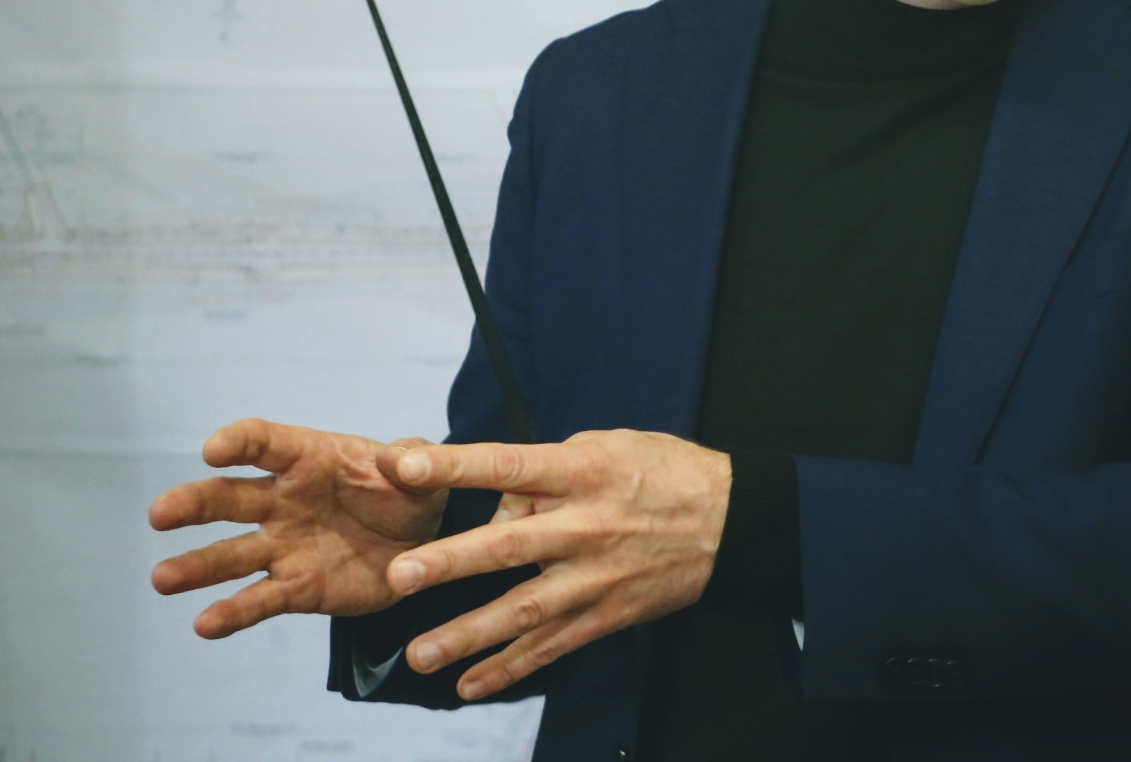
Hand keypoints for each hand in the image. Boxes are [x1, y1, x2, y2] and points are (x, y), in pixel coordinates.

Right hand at [148, 418, 447, 637]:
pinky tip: (204, 625)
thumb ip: (416, 460)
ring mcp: (285, 546)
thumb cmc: (413, 493)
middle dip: (193, 503)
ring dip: (197, 566)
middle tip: (160, 513)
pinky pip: (260, 600)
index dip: (239, 442)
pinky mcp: (296, 588)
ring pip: (232, 554)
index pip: (266, 443)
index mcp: (311, 458)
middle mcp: (285, 500)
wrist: (425, 547)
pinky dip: (232, 613)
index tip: (213, 450)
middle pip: (230, 498)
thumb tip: (400, 458)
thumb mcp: (425, 472)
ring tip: (162, 578)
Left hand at [381, 429, 731, 700]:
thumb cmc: (664, 471)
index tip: (406, 467)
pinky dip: (511, 668)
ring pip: (525, 609)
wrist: (731, 519)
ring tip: (420, 653)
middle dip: (450, 562)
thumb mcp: (608, 446)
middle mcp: (586, 525)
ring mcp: (596, 576)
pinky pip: (553, 646)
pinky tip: (470, 683)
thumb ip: (547, 471)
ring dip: (469, 633)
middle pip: (509, 546)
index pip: (510, 465)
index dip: (456, 467)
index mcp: (583, 471)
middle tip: (399, 577)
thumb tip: (498, 507)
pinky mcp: (608, 614)